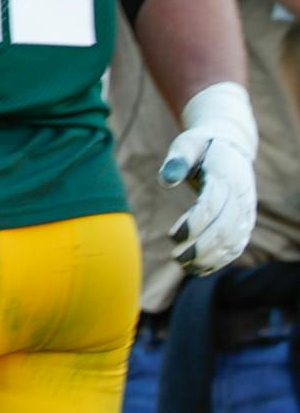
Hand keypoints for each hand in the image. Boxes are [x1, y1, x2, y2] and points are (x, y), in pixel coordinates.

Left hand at [162, 82, 258, 274]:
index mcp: (226, 177)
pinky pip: (237, 246)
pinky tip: (199, 269)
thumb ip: (177, 160)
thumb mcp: (187, 143)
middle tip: (176, 257)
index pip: (212, 206)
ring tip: (183, 265)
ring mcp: (246, 211)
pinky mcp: (245, 222)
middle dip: (201, 247)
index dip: (194, 224)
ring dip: (210, 258)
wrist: (231, 145)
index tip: (173, 236)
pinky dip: (220, 260)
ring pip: (233, 241)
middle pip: (224, 229)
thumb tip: (165, 180)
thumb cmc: (203, 145)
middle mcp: (241, 197)